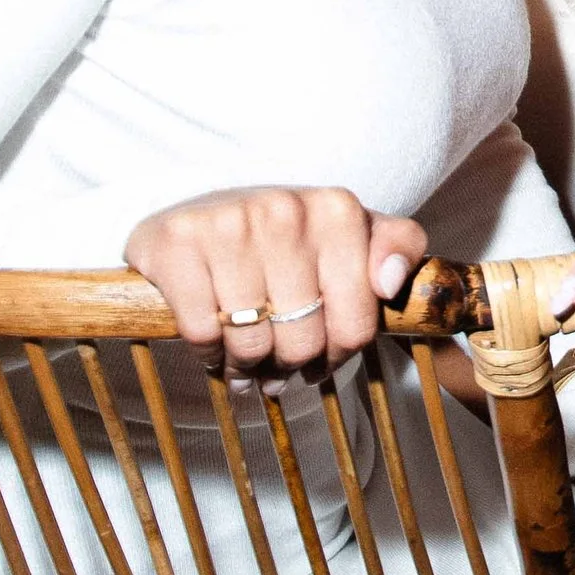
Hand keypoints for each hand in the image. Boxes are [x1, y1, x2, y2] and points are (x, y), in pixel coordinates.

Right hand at [126, 187, 428, 377]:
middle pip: (302, 341)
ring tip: (247, 357)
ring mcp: (228, 223)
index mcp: (337, 210)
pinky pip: (202, 334)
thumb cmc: (288, 241)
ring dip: (248, 365)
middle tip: (279, 358)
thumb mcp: (354, 236)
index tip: (324, 351)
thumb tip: (389, 282)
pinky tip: (214, 342)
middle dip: (291, 363)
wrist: (201, 217)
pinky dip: (208, 353)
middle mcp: (285, 209)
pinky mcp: (176, 245)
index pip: (355, 326)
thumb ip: (399, 247)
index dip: (338, 354)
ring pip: (252, 343)